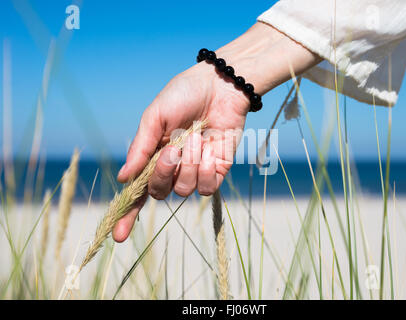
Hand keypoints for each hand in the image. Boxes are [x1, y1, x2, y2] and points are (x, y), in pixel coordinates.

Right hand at [113, 22, 320, 241]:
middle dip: (163, 173)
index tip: (118, 237)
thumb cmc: (183, 96)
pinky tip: (210, 150)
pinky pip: (206, 188)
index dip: (128, 214)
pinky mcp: (217, 171)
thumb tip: (123, 179)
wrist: (220, 86)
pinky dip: (206, 170)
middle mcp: (173, 168)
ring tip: (196, 138)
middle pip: (159, 192)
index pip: (138, 191)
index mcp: (153, 156)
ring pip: (184, 190)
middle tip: (173, 148)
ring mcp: (195, 171)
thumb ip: (140, 148)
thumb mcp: (155, 118)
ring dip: (188, 165)